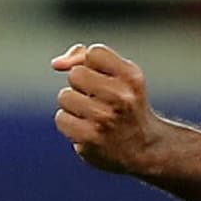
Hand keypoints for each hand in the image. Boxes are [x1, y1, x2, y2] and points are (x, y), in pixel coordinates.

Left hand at [51, 43, 163, 174]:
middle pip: (76, 73)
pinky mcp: (90, 138)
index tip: (102, 77)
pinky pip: (61, 118)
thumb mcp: (119, 76)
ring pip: (65, 96)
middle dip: (81, 85)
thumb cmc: (125, 105)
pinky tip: (85, 128)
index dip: (91, 63)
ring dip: (73, 105)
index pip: (94, 52)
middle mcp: (121, 96)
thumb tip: (56, 64)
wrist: (145, 147)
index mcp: (131, 77)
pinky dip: (69, 123)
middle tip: (97, 98)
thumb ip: (86, 59)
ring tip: (92, 114)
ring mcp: (105, 118)